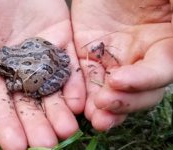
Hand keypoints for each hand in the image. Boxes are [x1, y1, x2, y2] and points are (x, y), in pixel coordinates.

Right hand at [0, 0, 84, 148]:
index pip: (0, 105)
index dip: (7, 127)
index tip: (16, 147)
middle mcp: (19, 72)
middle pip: (29, 105)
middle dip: (37, 126)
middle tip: (47, 145)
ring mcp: (42, 61)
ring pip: (52, 93)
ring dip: (60, 113)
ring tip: (67, 131)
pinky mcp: (61, 46)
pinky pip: (70, 70)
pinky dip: (76, 87)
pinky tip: (80, 103)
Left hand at [72, 0, 172, 130]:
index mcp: (164, 43)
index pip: (160, 71)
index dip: (144, 80)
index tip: (120, 80)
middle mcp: (141, 58)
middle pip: (140, 91)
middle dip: (125, 102)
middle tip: (105, 103)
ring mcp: (114, 60)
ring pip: (115, 93)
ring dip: (106, 109)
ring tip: (96, 118)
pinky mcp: (89, 58)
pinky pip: (88, 82)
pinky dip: (85, 98)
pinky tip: (82, 108)